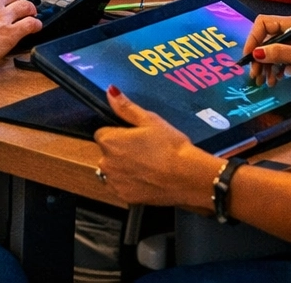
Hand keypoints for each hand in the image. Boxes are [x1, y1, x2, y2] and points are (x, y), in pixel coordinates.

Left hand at [94, 86, 216, 208]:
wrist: (188, 177)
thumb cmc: (170, 146)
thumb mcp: (150, 120)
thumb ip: (126, 107)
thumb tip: (110, 92)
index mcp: (109, 141)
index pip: (103, 134)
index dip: (119, 134)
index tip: (134, 137)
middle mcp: (106, 163)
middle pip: (107, 153)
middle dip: (120, 151)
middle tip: (144, 151)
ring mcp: (115, 182)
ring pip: (113, 171)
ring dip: (122, 168)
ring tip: (147, 165)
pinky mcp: (125, 197)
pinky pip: (121, 187)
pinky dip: (130, 183)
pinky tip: (147, 178)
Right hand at [243, 15, 290, 90]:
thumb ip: (280, 53)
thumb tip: (256, 53)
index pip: (264, 24)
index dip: (253, 39)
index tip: (249, 56)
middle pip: (266, 41)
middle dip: (259, 58)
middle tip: (255, 75)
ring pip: (273, 53)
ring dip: (268, 67)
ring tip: (267, 82)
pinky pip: (283, 61)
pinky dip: (278, 70)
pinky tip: (278, 79)